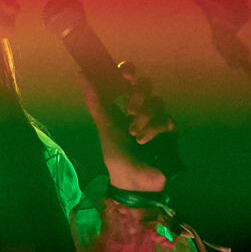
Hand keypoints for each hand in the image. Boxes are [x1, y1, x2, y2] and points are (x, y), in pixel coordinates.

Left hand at [79, 62, 174, 192]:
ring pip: (157, 101)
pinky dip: (152, 129)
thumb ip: (94, 100)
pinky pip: (166, 119)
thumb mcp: (104, 125)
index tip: (125, 76)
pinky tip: (142, 140)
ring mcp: (156, 117)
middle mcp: (140, 106)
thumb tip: (81, 72)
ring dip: (143, 116)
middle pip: (145, 84)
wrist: (132, 181)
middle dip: (138, 94)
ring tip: (133, 133)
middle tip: (129, 109)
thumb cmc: (116, 153)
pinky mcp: (169, 131)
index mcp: (122, 102)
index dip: (127, 70)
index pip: (127, 77)